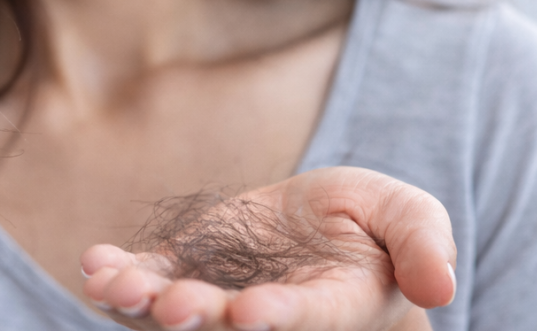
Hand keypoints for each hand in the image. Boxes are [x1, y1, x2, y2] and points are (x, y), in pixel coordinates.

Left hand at [80, 167, 455, 330]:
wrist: (323, 221)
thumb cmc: (374, 226)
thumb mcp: (408, 215)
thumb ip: (422, 242)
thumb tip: (440, 286)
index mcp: (331, 306)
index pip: (305, 318)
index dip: (279, 318)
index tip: (252, 314)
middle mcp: (269, 314)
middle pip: (229, 326)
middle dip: (198, 317)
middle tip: (173, 306)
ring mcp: (220, 295)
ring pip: (179, 312)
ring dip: (145, 303)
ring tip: (115, 285)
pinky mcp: (186, 269)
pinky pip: (148, 279)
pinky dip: (119, 274)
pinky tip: (96, 265)